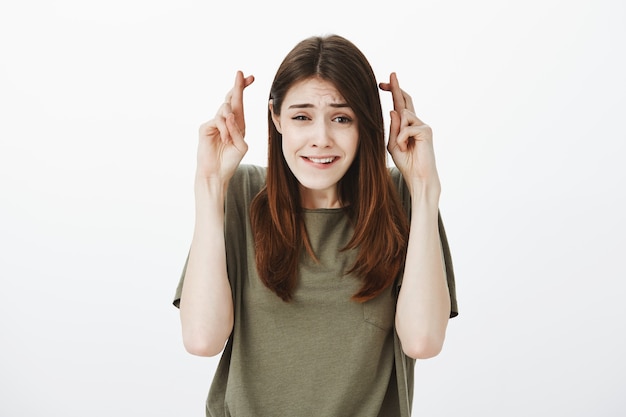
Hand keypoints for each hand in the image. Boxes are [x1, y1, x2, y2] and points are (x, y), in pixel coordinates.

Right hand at [196, 71, 254, 181]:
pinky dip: (224, 129)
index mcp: (236, 124)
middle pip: (230, 98)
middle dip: (238, 87)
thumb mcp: (241, 146)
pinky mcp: (205, 127)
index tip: (251, 77)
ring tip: (228, 140)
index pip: (239, 102)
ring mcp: (214, 123)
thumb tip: (230, 115)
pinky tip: (224, 139)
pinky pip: (217, 120)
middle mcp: (225, 121)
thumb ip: (238, 131)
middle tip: (242, 74)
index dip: (243, 88)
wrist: (216, 173)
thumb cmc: (229, 161)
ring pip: (224, 110)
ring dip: (230, 124)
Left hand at [379, 73, 439, 194]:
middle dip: (397, 88)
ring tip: (401, 147)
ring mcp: (422, 125)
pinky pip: (407, 128)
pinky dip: (401, 139)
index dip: (393, 92)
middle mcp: (416, 122)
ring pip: (404, 115)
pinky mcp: (426, 131)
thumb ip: (393, 129)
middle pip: (406, 100)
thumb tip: (393, 110)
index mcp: (407, 125)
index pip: (400, 104)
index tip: (382, 83)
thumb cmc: (406, 162)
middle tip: (390, 76)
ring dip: (397, 132)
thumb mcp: (392, 144)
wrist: (418, 176)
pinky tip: (404, 148)